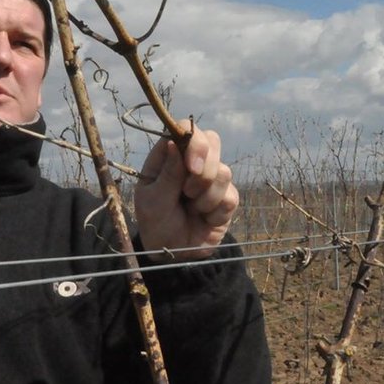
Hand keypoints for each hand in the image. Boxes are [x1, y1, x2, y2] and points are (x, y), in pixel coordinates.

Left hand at [135, 124, 238, 261]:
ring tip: (192, 209)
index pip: (185, 129)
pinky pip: (231, 196)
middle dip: (204, 169)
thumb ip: (167, 174)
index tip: (192, 166)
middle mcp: (192, 162)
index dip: (194, 142)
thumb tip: (174, 143)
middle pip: (212, 141)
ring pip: (224, 171)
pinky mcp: (226, 197)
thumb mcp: (153, 202)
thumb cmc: (156, 224)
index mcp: (169, 156)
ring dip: (206, 197)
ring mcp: (211, 178)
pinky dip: (215, 211)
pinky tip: (204, 219)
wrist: (174, 254)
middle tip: (188, 192)